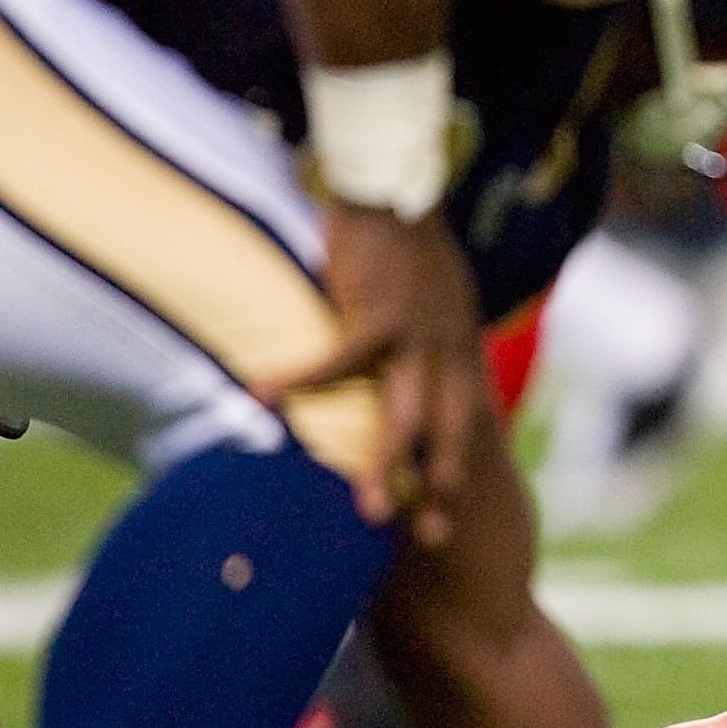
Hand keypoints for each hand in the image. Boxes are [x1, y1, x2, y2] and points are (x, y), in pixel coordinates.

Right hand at [260, 203, 490, 546]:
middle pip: (447, 434)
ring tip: (370, 509)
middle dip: (442, 488)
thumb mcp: (435, 303)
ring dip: (387, 465)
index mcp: (458, 351)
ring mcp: (418, 335)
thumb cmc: (408, 245)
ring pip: (405, 415)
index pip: (465, 423)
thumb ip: (423, 346)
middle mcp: (448, 350)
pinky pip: (337, 358)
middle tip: (436, 539)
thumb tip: (399, 377)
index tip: (454, 514)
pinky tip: (261, 398)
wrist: (399, 188)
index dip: (459, 469)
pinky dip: (300, 380)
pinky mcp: (379, 311)